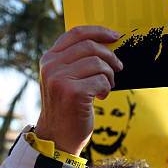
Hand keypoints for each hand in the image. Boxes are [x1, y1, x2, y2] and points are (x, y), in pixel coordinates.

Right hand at [34, 26, 122, 155]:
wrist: (57, 137)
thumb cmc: (68, 105)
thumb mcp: (66, 78)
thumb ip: (77, 59)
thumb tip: (108, 41)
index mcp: (49, 58)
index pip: (76, 33)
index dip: (98, 31)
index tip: (115, 36)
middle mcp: (51, 66)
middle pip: (90, 46)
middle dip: (110, 56)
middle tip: (118, 67)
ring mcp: (59, 79)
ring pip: (98, 63)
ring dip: (109, 75)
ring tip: (106, 86)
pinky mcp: (72, 92)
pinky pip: (101, 80)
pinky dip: (106, 88)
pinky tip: (100, 97)